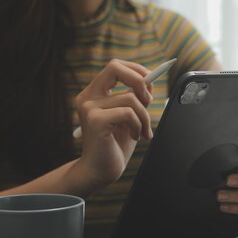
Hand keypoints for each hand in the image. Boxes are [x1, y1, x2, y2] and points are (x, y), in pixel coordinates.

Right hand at [74, 59, 153, 186]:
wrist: (101, 171)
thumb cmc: (115, 145)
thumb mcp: (130, 117)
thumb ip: (136, 98)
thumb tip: (149, 80)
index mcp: (93, 94)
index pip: (114, 67)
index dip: (136, 70)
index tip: (150, 81)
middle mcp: (87, 98)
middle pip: (115, 68)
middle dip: (139, 80)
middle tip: (148, 99)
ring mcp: (89, 108)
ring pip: (130, 98)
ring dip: (144, 116)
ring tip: (142, 132)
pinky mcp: (96, 121)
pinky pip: (128, 113)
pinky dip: (138, 125)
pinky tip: (134, 136)